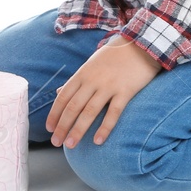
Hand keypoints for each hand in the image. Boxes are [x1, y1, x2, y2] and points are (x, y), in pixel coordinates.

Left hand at [46, 36, 161, 148]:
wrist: (141, 45)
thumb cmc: (114, 56)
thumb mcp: (91, 64)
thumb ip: (76, 80)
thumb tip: (58, 93)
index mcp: (82, 74)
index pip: (63, 97)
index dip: (54, 114)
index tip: (49, 129)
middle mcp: (92, 80)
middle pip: (73, 107)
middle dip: (62, 126)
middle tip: (56, 142)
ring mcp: (109, 86)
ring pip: (89, 111)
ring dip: (78, 130)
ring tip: (70, 145)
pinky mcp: (126, 91)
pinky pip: (113, 112)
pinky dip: (105, 128)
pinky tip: (98, 141)